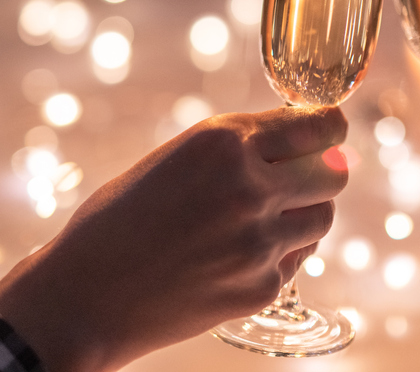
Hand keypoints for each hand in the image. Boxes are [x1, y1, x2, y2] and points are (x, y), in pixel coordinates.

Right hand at [0, 106, 348, 371]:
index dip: (330, 126)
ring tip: (265, 217)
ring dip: (305, 212)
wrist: (85, 295)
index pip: (317, 125)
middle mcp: (250, 187)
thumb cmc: (122, 217)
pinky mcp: (261, 287)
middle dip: (324, 169)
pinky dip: (281, 252)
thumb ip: (239, 146)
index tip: (331, 129)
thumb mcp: (177, 157)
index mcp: (224, 143)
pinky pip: (298, 258)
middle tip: (305, 175)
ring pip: (323, 216)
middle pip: (334, 171)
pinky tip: (241, 253)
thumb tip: (304, 139)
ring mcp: (260, 242)